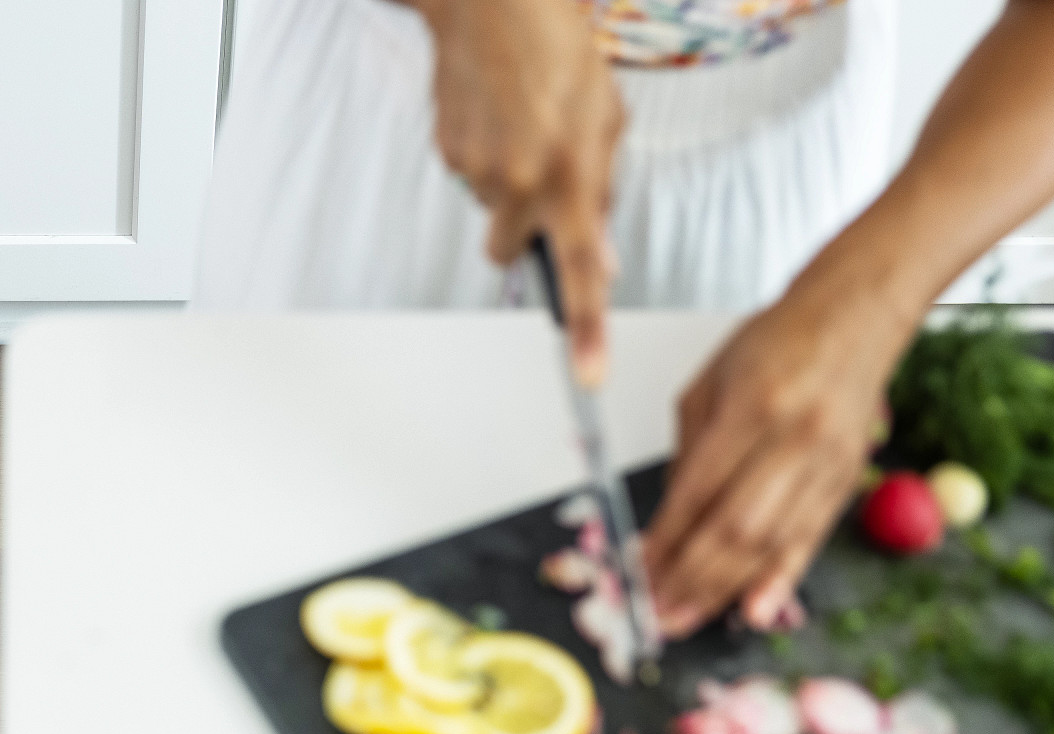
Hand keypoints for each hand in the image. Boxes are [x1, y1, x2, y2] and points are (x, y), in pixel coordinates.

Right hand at [410, 0, 622, 383]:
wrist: (496, 3)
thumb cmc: (561, 52)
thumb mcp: (606, 121)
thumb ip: (600, 194)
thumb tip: (598, 255)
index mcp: (569, 178)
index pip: (580, 272)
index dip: (586, 331)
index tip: (587, 376)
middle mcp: (518, 184)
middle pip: (512, 249)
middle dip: (524, 228)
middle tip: (540, 180)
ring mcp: (476, 170)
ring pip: (491, 209)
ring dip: (506, 184)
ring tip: (520, 126)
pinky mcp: (447, 151)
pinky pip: (468, 175)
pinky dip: (483, 155)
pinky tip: (495, 114)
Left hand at [642, 275, 922, 637]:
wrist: (857, 314)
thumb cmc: (776, 342)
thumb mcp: (711, 382)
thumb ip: (688, 452)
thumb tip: (667, 522)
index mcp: (755, 405)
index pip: (700, 490)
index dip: (667, 538)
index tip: (638, 570)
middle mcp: (797, 438)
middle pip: (736, 527)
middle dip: (690, 577)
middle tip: (656, 613)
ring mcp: (828, 462)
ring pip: (771, 542)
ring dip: (723, 589)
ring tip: (685, 618)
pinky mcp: (848, 478)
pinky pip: (810, 540)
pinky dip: (780, 580)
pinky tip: (753, 611)